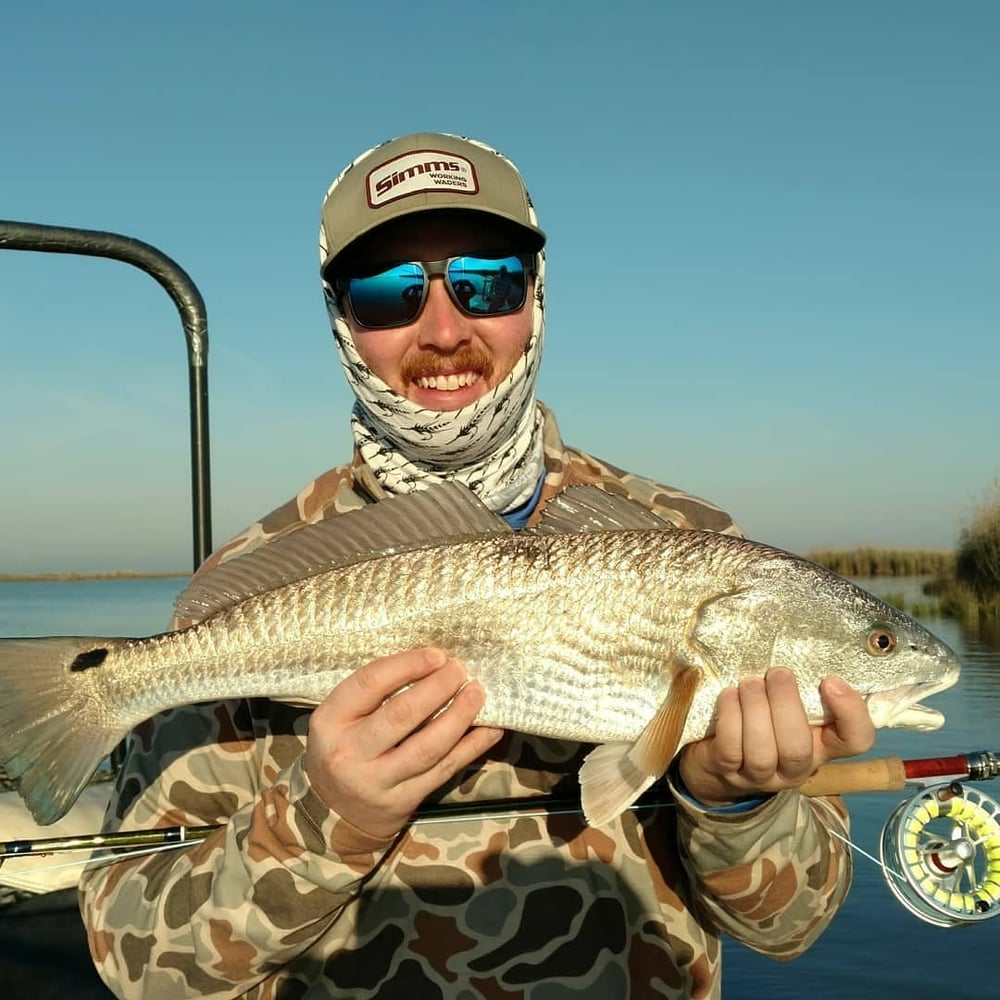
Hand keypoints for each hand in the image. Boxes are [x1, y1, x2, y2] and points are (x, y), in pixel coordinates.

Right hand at [304, 647, 503, 838]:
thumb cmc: (344, 747)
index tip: (436, 655)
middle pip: (401, 714)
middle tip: (460, 670)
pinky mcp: (402, 801)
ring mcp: (376, 781)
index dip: (406, 665)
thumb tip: (431, 660)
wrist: (334, 814)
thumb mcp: (342, 718)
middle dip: (437, 688)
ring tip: (478, 693)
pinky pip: (443, 770)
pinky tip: (491, 729)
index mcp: (330, 721)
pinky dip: (471, 748)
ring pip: (427, 746)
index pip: (369, 683)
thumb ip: (375, 692)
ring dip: (459, 717)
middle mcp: (348, 752)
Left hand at [677, 668, 875, 806]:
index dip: (850, 713)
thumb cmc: (765, 718)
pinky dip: (730, 718)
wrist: (721, 757)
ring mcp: (760, 775)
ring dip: (755, 709)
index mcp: (822, 746)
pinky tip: (729, 695)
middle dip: (785, 705)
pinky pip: (730, 749)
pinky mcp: (727, 772)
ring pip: (761, 752)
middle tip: (777, 673)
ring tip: (750, 683)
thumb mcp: (791, 705)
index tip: (830, 680)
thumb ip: (805, 688)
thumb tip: (809, 643)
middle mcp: (795, 767)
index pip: (856, 740)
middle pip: (798, 749)